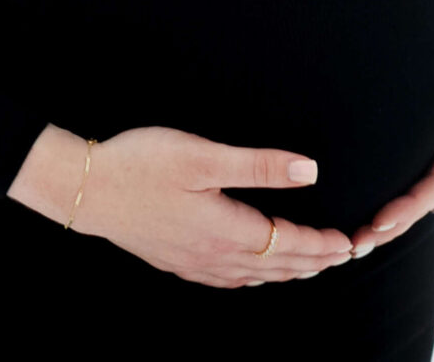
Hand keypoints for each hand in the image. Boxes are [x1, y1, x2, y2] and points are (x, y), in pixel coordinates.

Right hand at [26, 124, 356, 288]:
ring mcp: (192, 263)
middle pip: (276, 267)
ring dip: (287, 272)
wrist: (85, 188)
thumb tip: (309, 171)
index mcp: (225, 230)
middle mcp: (213, 255)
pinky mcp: (175, 260)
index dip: (321, 244)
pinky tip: (254, 271)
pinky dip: (254, 277)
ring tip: (311, 265)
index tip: (348, 242)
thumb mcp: (202, 155)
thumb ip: (258, 165)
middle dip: (313, 261)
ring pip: (253, 276)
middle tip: (343, 256)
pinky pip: (227, 278)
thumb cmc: (140, 164)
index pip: (287, 244)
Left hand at [349, 4, 433, 255]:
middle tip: (355, 246)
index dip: (411, 206)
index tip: (380, 223)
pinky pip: (410, 176)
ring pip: (416, 194)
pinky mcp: (430, 143)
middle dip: (393, 225)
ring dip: (388, 220)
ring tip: (353, 241)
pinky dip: (390, 196)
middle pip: (424, 200)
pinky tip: (363, 211)